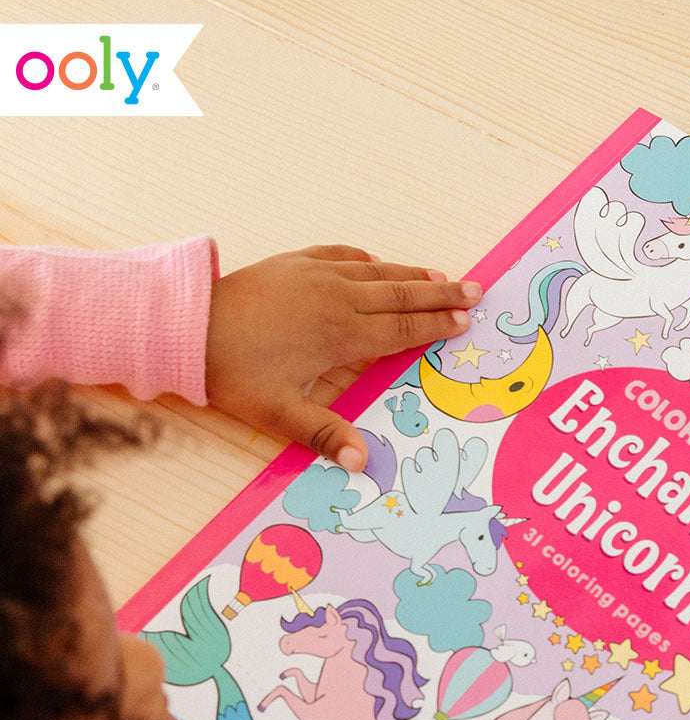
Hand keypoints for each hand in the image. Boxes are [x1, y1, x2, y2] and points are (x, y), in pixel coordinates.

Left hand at [205, 245, 480, 469]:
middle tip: (475, 291)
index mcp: (339, 334)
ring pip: (376, 271)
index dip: (435, 326)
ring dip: (412, 274)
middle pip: (400, 294)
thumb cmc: (232, 372)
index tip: (464, 323)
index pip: (400, 328)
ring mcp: (314, 275)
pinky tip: (377, 264)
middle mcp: (334, 297)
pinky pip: (341, 255)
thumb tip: (362, 463)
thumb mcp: (277, 413)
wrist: (183, 324)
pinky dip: (368, 261)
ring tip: (442, 276)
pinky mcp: (293, 263)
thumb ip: (324, 435)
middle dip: (440, 294)